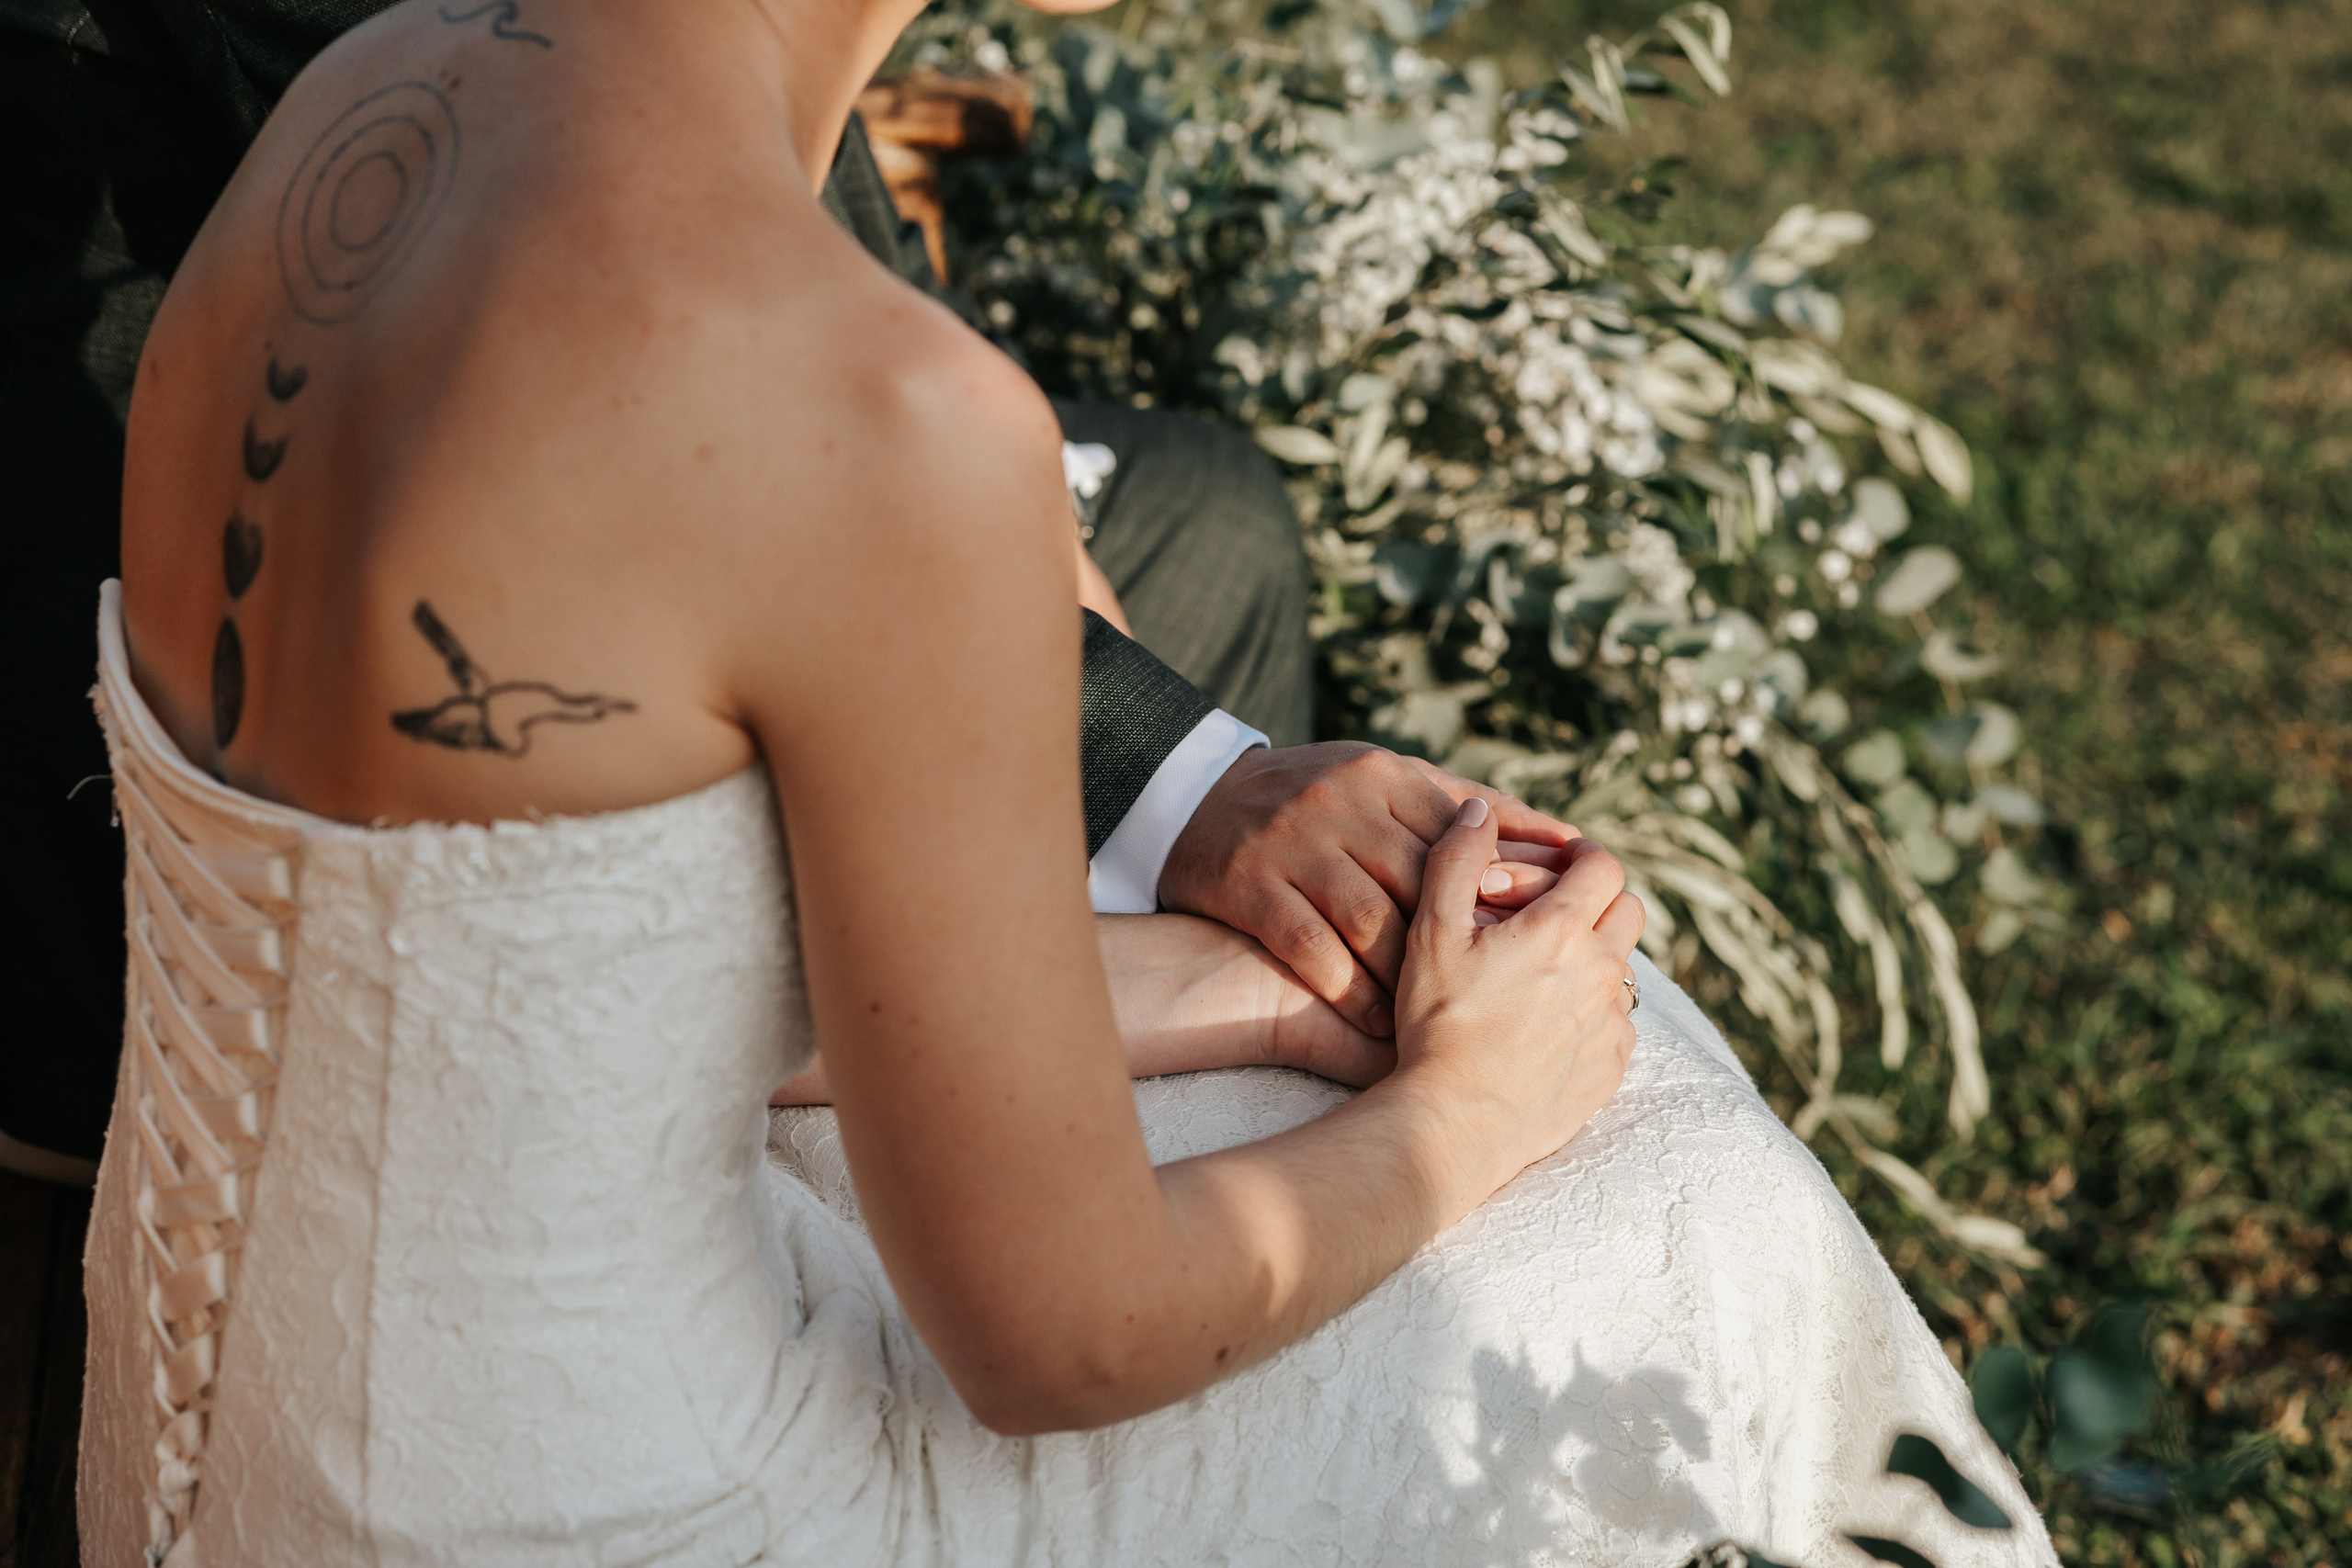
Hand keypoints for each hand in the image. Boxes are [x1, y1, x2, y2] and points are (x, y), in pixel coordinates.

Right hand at [1157, 742, 1574, 1035]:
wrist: (1197, 801)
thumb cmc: (1320, 802)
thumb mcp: (1388, 782)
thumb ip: (1471, 808)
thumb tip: (1565, 840)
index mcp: (1386, 774)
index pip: (1460, 839)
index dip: (1493, 896)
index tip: (1520, 945)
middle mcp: (1342, 802)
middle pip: (1420, 885)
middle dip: (1458, 946)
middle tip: (1490, 998)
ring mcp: (1292, 842)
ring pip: (1368, 921)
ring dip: (1404, 979)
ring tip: (1434, 1019)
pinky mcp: (1248, 883)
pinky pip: (1310, 948)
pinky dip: (1348, 991)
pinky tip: (1375, 1022)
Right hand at [1391, 797, 1643, 1194]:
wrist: (1453, 1122)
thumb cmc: (1437, 1024)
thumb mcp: (1431, 932)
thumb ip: (1456, 859)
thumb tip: (1479, 809)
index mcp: (1562, 930)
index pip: (1604, 865)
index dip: (1583, 855)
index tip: (1560, 863)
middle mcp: (1602, 972)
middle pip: (1629, 910)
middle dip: (1598, 901)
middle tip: (1551, 914)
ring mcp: (1612, 1024)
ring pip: (1625, 969)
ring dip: (1595, 959)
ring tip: (1543, 975)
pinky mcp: (1611, 1068)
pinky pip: (1619, 1025)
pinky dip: (1593, 1014)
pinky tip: (1546, 1027)